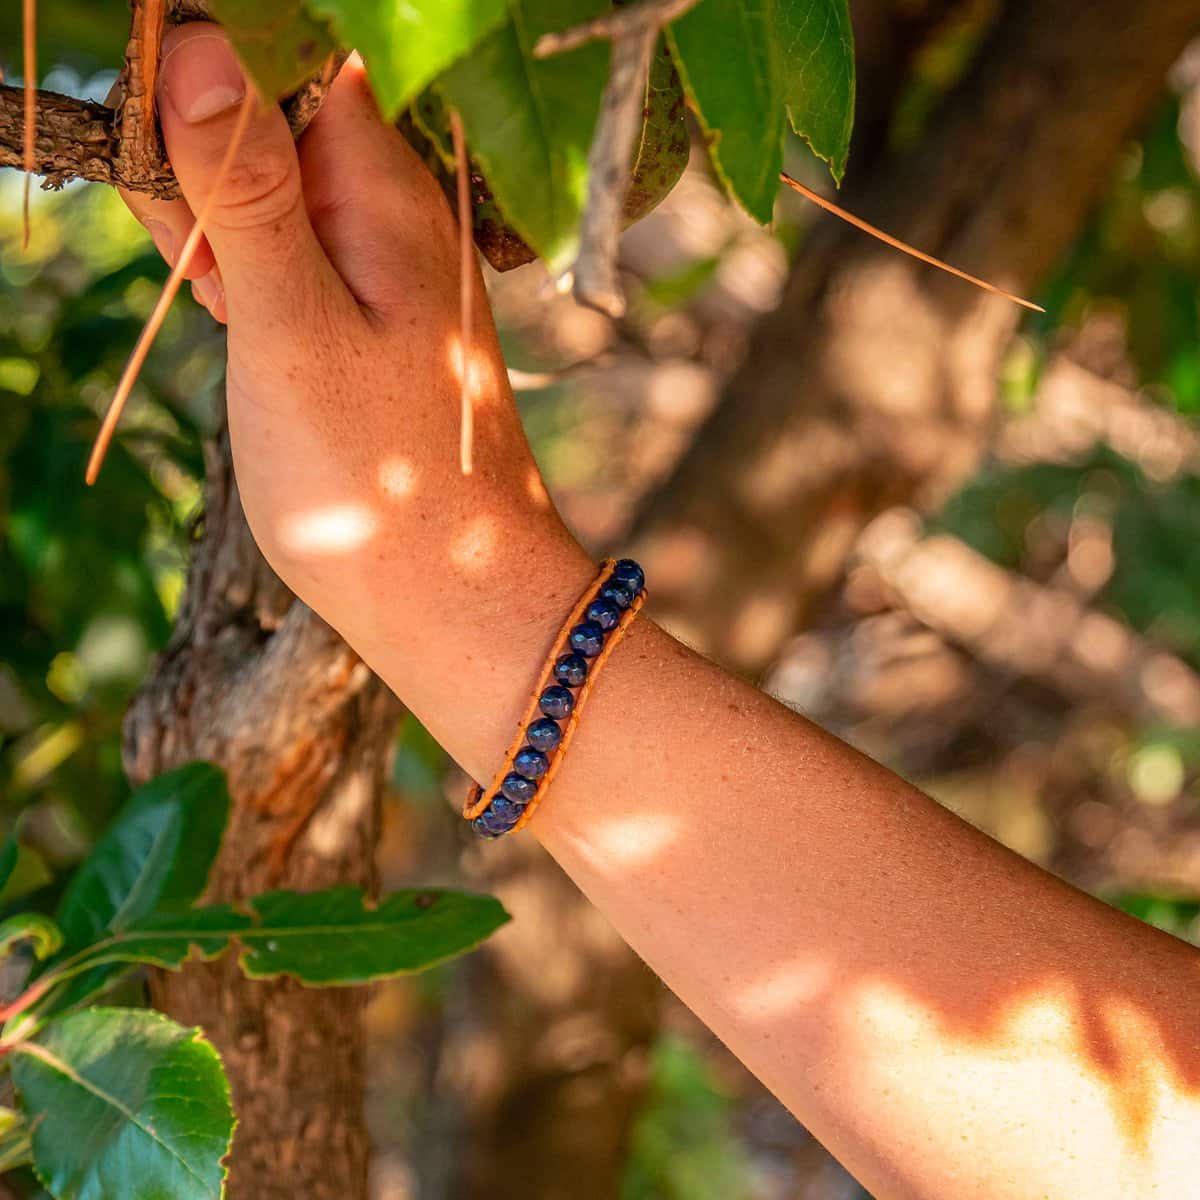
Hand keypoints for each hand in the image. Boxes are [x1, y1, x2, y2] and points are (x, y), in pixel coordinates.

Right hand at [120, 24, 593, 747]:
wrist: (450, 596)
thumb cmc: (374, 478)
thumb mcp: (290, 325)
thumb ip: (246, 188)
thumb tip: (197, 44)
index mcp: (387, 189)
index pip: (289, 55)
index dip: (209, 80)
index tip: (165, 164)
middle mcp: (398, 213)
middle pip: (273, 119)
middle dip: (205, 169)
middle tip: (206, 275)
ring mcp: (387, 268)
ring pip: (274, 194)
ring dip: (222, 231)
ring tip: (232, 318)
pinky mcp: (370, 318)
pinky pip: (294, 256)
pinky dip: (252, 277)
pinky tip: (246, 327)